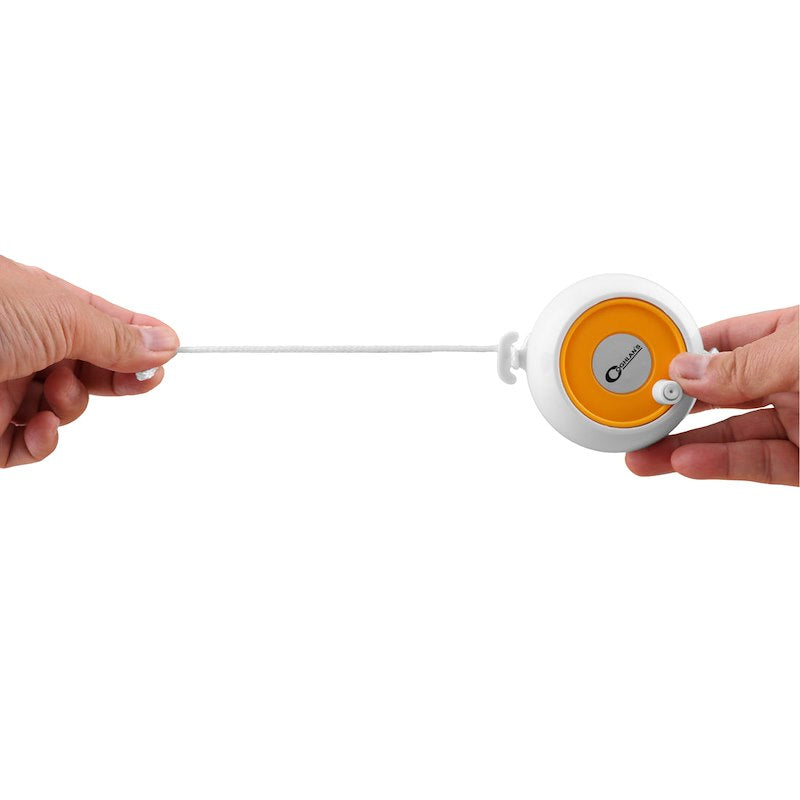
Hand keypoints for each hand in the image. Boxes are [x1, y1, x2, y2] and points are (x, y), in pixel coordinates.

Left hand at [0, 255, 178, 466]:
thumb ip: (116, 336)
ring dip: (72, 405)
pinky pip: (29, 445)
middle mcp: (23, 344)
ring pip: (64, 409)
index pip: (104, 324)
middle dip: (116, 377)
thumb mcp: (62, 315)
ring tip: (57, 391)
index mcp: (40, 306)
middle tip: (142, 381)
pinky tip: (40, 426)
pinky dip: (43, 442)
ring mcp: (3, 387)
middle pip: (90, 369)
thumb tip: (164, 342)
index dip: (139, 339)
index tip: (170, 355)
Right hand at [626, 306, 798, 485]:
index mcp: (791, 338)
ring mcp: (798, 421)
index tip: (644, 370)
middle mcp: (790, 378)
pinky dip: (718, 465)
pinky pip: (754, 463)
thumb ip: (745, 363)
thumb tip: (686, 371)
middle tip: (634, 417)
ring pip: (729, 434)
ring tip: (642, 454)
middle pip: (717, 393)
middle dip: (673, 406)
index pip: (724, 340)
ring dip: (682, 444)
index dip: (682, 355)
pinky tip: (685, 462)